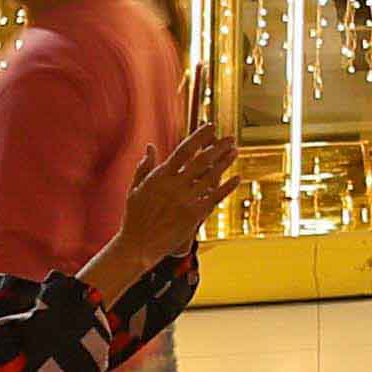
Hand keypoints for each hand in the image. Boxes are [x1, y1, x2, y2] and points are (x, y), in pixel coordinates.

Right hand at [112, 123, 245, 261]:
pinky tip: (236, 178)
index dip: (199, 137)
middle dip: (218, 147)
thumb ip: (144, 167)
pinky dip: (227, 187)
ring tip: (235, 152)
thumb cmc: (134, 217)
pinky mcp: (193, 216)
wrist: (138, 245)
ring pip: (210, 177)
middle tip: (230, 138)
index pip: (184, 150)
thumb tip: (150, 146)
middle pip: (201, 161)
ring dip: (225, 163)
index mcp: (160, 176)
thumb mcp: (135, 189)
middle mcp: (174, 185)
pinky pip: (214, 198)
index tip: (210, 126)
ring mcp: (185, 200)